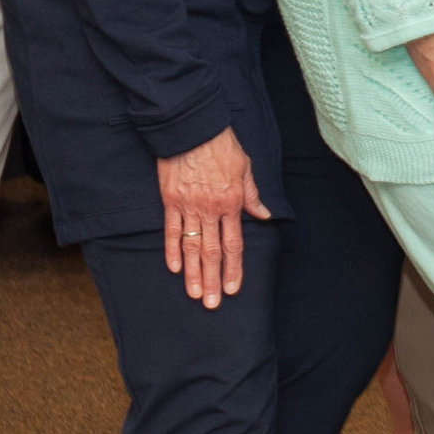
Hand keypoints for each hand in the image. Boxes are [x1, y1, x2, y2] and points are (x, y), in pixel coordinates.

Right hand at [156, 128, 271, 308]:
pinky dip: (172, 249)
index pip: (234, 243)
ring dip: (193, 273)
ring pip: (192, 247)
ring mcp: (189, 207)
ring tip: (194, 294)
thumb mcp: (245, 168)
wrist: (193, 129)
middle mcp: (211, 209)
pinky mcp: (170, 201)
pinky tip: (174, 268)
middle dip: (213, 279)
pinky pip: (172, 230)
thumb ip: (252, 195)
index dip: (234, 268)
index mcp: (232, 203)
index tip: (233, 288)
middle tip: (211, 304)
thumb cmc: (222, 146)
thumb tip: (263, 215)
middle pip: (212, 251)